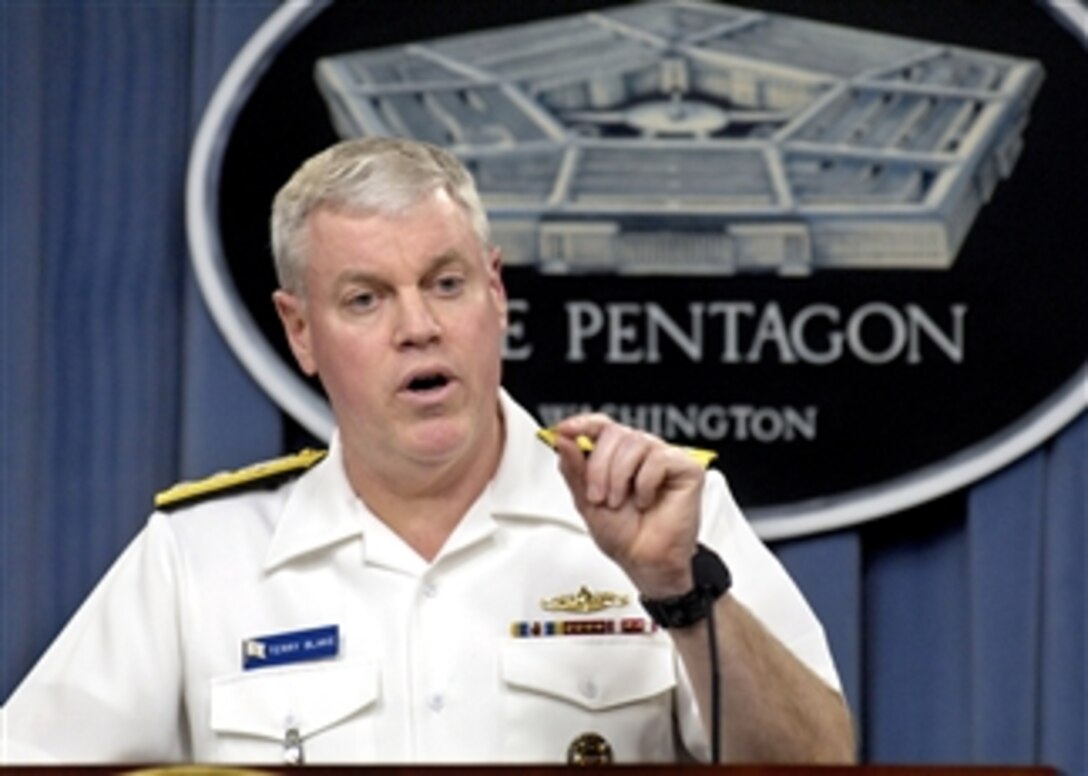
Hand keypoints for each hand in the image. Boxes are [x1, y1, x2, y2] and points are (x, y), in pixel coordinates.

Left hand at [552, 414, 704, 597]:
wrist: (645, 562)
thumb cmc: (623, 536)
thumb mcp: (586, 501)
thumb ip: (574, 470)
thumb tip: (563, 440)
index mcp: (617, 456)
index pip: (601, 426)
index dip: (583, 424)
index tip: (564, 431)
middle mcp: (641, 453)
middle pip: (614, 432)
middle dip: (599, 466)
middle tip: (598, 496)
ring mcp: (664, 458)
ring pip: (635, 442)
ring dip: (619, 476)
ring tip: (619, 502)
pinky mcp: (686, 468)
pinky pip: (659, 458)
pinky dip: (645, 483)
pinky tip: (645, 500)